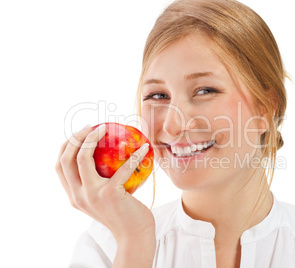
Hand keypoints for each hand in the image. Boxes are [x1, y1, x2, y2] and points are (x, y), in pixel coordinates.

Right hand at [55, 124, 155, 242]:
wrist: (134, 235)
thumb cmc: (124, 213)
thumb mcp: (105, 198)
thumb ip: (99, 182)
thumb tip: (106, 154)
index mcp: (74, 196)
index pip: (60, 167)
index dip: (66, 147)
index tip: (79, 134)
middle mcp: (77, 196)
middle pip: (66, 160)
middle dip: (75, 138)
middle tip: (90, 127)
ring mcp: (92, 196)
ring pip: (82, 159)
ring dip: (91, 139)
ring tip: (104, 129)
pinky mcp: (110, 195)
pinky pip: (122, 168)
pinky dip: (133, 155)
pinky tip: (142, 147)